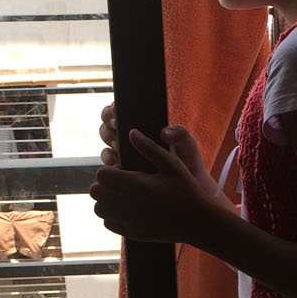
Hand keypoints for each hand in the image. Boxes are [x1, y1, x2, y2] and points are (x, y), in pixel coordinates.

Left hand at [88, 127, 215, 241]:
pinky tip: (127, 209)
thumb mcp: (172, 164)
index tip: (125, 170)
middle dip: (104, 183)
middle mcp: (127, 204)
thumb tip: (131, 132)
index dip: (110, 169)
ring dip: (106, 200)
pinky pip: (108, 223)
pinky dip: (112, 215)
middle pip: (96, 191)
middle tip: (123, 182)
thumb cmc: (187, 189)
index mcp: (135, 184)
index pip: (102, 174)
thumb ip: (149, 148)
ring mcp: (128, 220)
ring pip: (99, 209)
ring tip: (123, 195)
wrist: (198, 222)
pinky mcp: (132, 233)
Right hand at [98, 105, 213, 190]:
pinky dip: (112, 161)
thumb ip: (180, 133)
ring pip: (106, 145)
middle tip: (117, 125)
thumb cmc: (189, 163)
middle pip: (108, 126)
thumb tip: (163, 132)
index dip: (115, 108)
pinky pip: (110, 165)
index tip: (118, 108)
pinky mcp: (123, 174)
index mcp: (144, 127)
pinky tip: (121, 162)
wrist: (190, 189)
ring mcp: (125, 157)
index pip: (122, 111)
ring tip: (120, 144)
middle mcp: (131, 140)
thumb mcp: (188, 145)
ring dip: (110, 142)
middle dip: (109, 124)